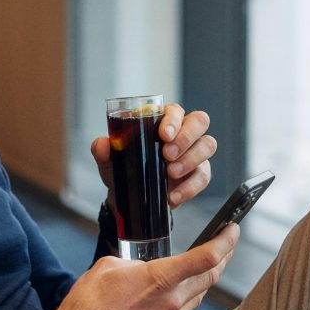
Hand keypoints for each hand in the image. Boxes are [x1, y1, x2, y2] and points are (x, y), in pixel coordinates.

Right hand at [11, 222, 239, 309]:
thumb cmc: (88, 303)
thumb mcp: (110, 266)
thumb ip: (137, 263)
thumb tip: (145, 267)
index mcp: (160, 279)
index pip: (206, 258)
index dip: (226, 242)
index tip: (233, 230)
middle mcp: (171, 303)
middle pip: (210, 278)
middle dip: (223, 258)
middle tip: (227, 244)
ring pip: (198, 296)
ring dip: (203, 280)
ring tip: (204, 266)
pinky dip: (182, 300)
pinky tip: (172, 293)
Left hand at [91, 103, 215, 208]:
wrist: (129, 199)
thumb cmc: (123, 170)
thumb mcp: (110, 161)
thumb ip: (102, 150)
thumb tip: (101, 143)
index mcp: (162, 121)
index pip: (175, 110)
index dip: (173, 119)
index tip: (163, 134)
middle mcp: (182, 133)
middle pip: (200, 121)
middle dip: (186, 137)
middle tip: (168, 154)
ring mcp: (194, 153)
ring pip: (208, 145)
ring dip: (191, 159)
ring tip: (170, 173)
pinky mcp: (199, 174)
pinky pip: (204, 176)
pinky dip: (191, 187)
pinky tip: (173, 195)